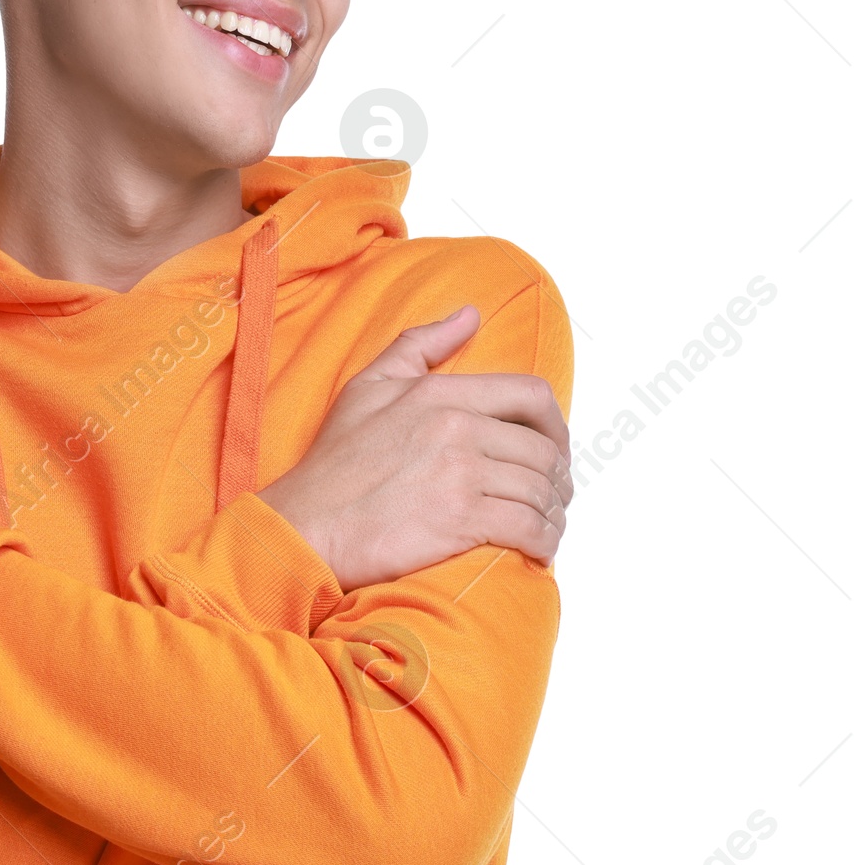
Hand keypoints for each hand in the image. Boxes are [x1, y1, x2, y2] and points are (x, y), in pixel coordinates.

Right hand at [257, 306, 571, 591]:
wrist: (305, 524)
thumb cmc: (333, 463)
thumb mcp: (368, 386)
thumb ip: (420, 344)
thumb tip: (469, 315)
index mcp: (440, 394)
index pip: (530, 395)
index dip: (555, 424)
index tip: (552, 447)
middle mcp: (457, 429)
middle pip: (543, 450)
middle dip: (558, 478)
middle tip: (553, 496)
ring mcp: (460, 476)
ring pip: (539, 492)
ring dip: (553, 513)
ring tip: (547, 525)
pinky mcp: (460, 522)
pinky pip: (527, 528)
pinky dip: (543, 541)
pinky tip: (537, 549)